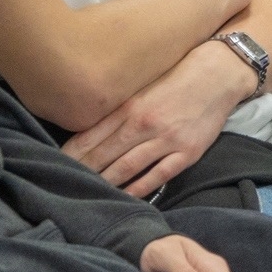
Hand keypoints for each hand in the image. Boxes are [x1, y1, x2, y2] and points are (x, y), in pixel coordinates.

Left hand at [64, 44, 248, 193]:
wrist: (217, 74)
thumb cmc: (176, 78)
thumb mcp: (141, 88)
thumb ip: (118, 108)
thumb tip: (89, 128)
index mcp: (129, 106)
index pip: (90, 135)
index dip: (71, 153)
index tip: (54, 164)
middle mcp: (144, 124)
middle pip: (104, 154)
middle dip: (82, 171)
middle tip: (63, 185)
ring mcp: (166, 139)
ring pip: (127, 167)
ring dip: (106, 182)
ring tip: (88, 194)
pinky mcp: (187, 152)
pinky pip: (158, 176)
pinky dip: (139, 188)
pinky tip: (125, 197)